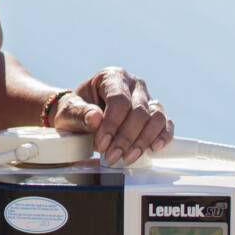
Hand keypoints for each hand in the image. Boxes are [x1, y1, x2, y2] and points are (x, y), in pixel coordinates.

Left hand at [51, 66, 172, 166]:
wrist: (81, 115)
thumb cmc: (76, 110)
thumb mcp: (69, 111)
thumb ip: (80, 114)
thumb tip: (95, 119)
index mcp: (112, 76)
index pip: (119, 100)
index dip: (112, 125)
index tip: (102, 144)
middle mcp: (133, 85)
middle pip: (139, 111)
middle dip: (126, 138)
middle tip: (112, 156)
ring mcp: (147, 98)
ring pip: (156, 118)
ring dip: (143, 141)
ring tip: (128, 157)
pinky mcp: (155, 113)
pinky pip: (166, 124)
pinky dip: (163, 137)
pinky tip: (153, 149)